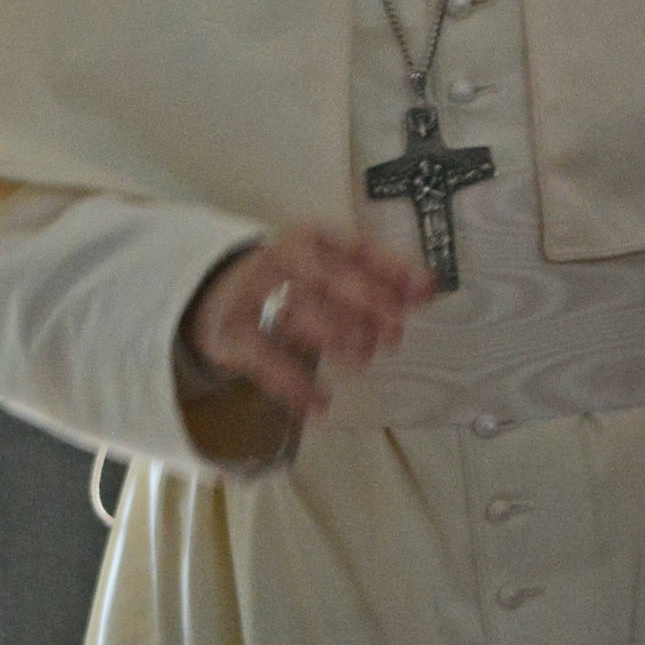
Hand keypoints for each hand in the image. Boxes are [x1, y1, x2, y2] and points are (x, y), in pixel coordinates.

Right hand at [177, 227, 433, 421]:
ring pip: (299, 314)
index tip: (424, 292)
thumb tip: (429, 289)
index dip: (393, 269)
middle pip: (328, 278)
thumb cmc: (294, 281)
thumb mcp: (330, 269)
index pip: (356, 248)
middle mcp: (282, 260)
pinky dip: (295, 385)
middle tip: (393, 335)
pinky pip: (266, 360)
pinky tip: (321, 405)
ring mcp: (254, 296)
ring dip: (336, 337)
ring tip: (362, 360)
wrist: (216, 287)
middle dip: (367, 304)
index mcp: (312, 239)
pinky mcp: (233, 334)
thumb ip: (378, 279)